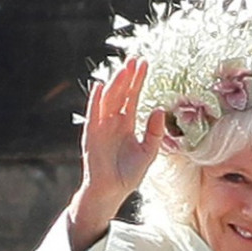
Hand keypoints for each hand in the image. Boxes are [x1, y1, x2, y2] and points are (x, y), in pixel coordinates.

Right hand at [68, 56, 165, 250]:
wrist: (111, 191)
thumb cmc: (128, 174)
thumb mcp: (148, 153)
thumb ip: (154, 132)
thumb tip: (160, 109)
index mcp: (127, 123)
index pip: (133, 96)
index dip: (138, 80)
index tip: (145, 63)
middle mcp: (113, 121)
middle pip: (120, 93)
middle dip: (127, 76)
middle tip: (135, 59)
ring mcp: (101, 126)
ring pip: (108, 100)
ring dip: (114, 84)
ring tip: (122, 69)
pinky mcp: (91, 135)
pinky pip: (93, 115)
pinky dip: (95, 102)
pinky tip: (99, 87)